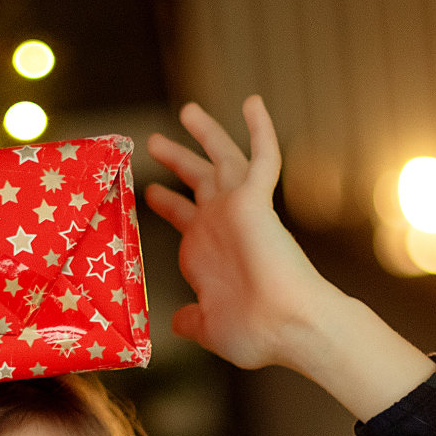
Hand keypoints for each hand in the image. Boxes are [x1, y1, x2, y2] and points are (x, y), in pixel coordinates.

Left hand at [145, 96, 340, 371]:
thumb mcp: (209, 326)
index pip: (184, 217)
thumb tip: (177, 321)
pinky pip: (261, 156)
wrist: (284, 326)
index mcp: (207, 251)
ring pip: (221, 159)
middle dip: (176, 160)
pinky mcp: (257, 200)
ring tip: (187, 110)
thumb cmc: (253, 333)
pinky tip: (252, 102)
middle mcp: (220, 224)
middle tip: (155, 140)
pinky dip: (260, 129)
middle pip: (196, 181)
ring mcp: (237, 209)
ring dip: (205, 134)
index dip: (167, 203)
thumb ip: (192, 319)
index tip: (151, 191)